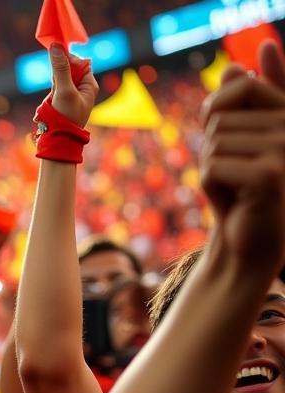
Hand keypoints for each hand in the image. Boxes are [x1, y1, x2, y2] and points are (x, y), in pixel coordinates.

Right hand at [47, 45, 98, 127]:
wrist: (58, 143)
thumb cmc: (66, 118)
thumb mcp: (63, 90)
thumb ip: (60, 68)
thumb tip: (56, 45)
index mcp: (89, 84)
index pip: (80, 62)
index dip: (67, 62)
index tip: (57, 68)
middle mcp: (83, 90)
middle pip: (67, 72)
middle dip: (57, 80)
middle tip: (55, 93)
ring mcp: (72, 98)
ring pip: (58, 83)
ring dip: (51, 92)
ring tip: (52, 105)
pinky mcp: (63, 105)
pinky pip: (54, 95)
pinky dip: (49, 101)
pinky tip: (49, 111)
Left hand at [201, 42, 284, 267]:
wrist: (247, 241)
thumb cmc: (238, 191)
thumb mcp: (233, 145)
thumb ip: (237, 106)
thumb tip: (233, 66)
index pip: (244, 85)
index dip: (215, 107)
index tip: (211, 126)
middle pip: (219, 119)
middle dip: (211, 150)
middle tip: (231, 176)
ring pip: (213, 144)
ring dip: (210, 169)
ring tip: (234, 188)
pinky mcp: (270, 176)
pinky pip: (212, 167)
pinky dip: (208, 187)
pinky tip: (232, 201)